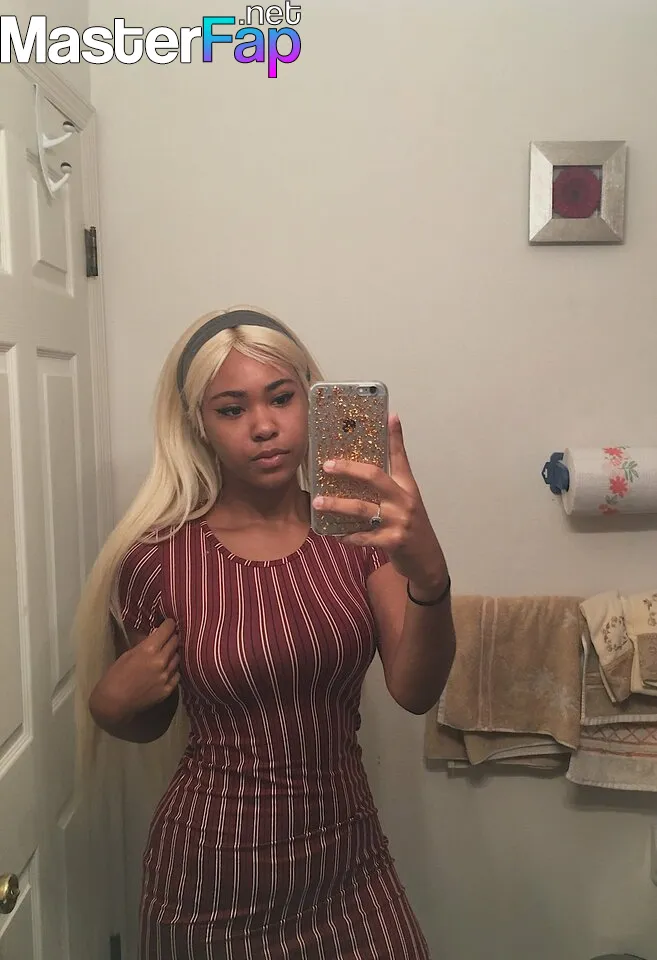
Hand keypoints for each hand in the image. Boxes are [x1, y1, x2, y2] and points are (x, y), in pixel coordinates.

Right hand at [96, 618, 180, 722]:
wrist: (113, 702)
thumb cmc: (115, 675)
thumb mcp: (128, 654)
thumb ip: (144, 644)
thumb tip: (155, 634)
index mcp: (149, 649)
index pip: (167, 630)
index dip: (170, 624)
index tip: (170, 623)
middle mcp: (161, 661)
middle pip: (175, 642)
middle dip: (172, 637)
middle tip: (169, 636)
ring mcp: (166, 676)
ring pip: (178, 658)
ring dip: (173, 653)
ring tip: (168, 652)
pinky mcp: (168, 690)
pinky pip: (177, 674)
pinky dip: (173, 670)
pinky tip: (167, 669)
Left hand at [312, 413, 448, 595]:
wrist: (427, 560)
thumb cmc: (410, 526)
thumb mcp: (407, 500)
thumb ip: (393, 480)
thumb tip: (380, 456)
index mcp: (407, 487)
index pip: (400, 457)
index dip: (395, 436)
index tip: (390, 416)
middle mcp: (404, 500)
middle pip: (374, 477)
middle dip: (348, 469)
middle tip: (326, 466)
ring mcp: (399, 521)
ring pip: (362, 508)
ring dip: (337, 505)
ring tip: (317, 502)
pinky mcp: (392, 542)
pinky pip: (363, 537)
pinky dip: (347, 535)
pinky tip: (333, 533)